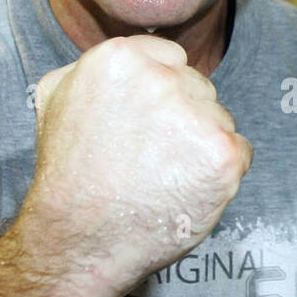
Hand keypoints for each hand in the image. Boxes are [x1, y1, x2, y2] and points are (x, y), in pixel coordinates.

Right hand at [20, 34, 251, 296]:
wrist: (80, 238)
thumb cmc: (69, 175)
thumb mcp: (56, 100)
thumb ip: (92, 68)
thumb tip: (130, 58)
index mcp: (120, 59)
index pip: (172, 60)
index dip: (162, 96)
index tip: (145, 126)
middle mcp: (160, 80)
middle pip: (199, 88)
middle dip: (184, 119)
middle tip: (150, 157)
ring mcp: (195, 117)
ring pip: (221, 119)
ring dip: (203, 146)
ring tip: (164, 177)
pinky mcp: (223, 154)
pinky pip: (241, 151)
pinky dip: (221, 173)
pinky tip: (187, 190)